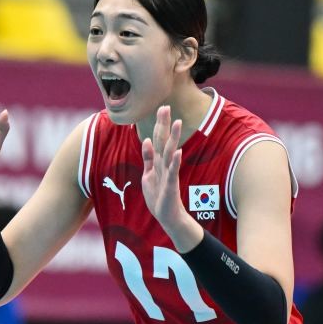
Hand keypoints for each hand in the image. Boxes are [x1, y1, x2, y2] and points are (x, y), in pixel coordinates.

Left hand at [141, 105, 196, 246]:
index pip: (158, 139)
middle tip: (165, 107)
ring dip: (173, 138)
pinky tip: (177, 151)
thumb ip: (148, 158)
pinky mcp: (170, 185)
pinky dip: (174, 161)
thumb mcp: (148, 175)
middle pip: (164, 141)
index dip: (159, 124)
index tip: (161, 107)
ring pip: (170, 153)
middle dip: (164, 125)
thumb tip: (145, 140)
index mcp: (158, 162)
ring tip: (176, 123)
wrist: (168, 216)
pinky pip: (173, 172)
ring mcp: (169, 174)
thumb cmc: (159, 196)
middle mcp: (165, 165)